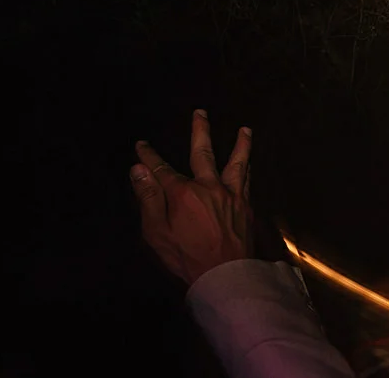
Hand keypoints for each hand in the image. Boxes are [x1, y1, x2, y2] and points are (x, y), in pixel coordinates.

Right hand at [130, 109, 254, 285]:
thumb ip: (149, 198)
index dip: (150, 157)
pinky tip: (249, 165)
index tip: (141, 145)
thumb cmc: (185, 257)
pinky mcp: (246, 206)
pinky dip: (248, 169)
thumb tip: (139, 169)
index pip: (162, 169)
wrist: (225, 275)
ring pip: (237, 163)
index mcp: (184, 194)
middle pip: (203, 153)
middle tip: (201, 112)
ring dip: (240, 144)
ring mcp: (231, 195)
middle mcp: (209, 187)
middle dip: (200, 131)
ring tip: (245, 129)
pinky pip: (248, 181)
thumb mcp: (156, 232)